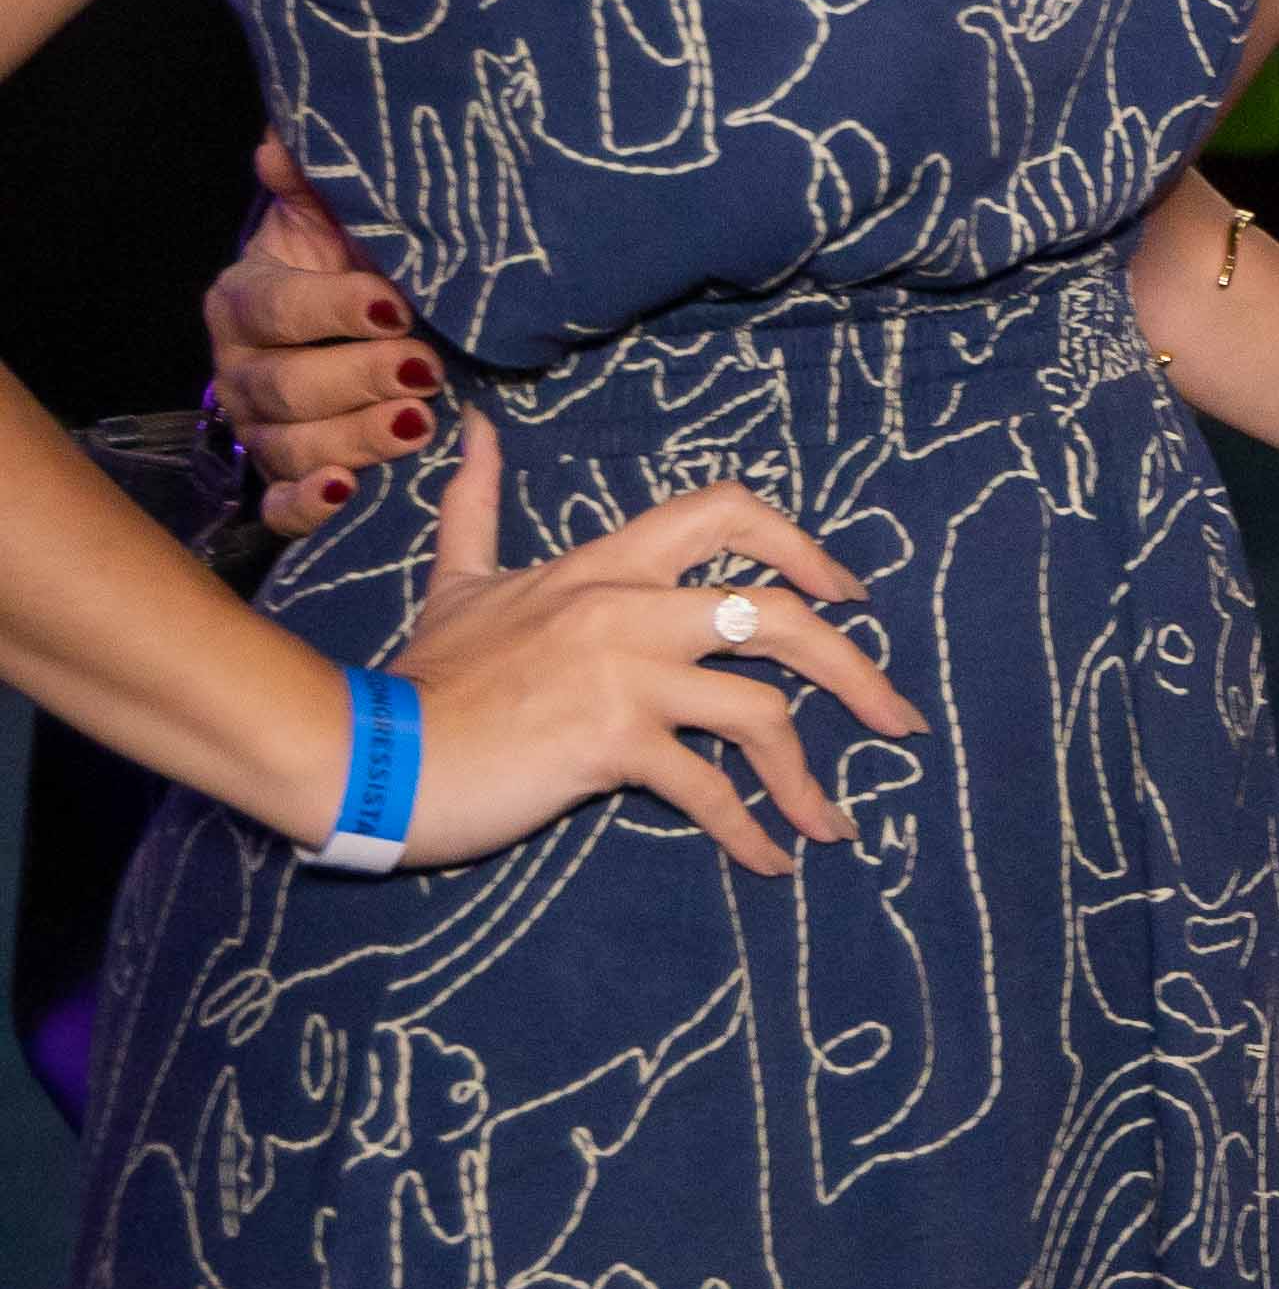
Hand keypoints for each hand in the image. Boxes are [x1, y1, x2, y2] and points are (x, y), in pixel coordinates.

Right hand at [208, 135, 433, 533]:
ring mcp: (256, 431)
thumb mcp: (333, 219)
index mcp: (244, 301)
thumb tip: (280, 143)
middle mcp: (240, 370)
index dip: (333, 309)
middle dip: (358, 378)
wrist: (357, 326)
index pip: (278, 309)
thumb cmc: (350, 266)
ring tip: (418, 425)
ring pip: (289, 447)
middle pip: (286, 385)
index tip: (396, 306)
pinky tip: (349, 492)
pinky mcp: (278, 482)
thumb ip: (310, 183)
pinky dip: (310, 505)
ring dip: (355, 439)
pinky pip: (279, 508)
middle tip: (425, 370)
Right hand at [391, 415, 929, 878]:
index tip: (847, 595)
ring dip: (812, 777)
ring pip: (763, 709)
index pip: (727, 513)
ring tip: (833, 825)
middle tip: (897, 717)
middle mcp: (625, 605)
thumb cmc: (424, 677)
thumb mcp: (458, 579)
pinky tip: (772, 860)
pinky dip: (752, 832)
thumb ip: (478, 504)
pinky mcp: (608, 744)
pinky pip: (708, 792)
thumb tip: (475, 428)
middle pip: (781, 614)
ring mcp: (621, 673)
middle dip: (856, 668)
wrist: (371, 752)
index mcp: (605, 564)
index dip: (801, 546)